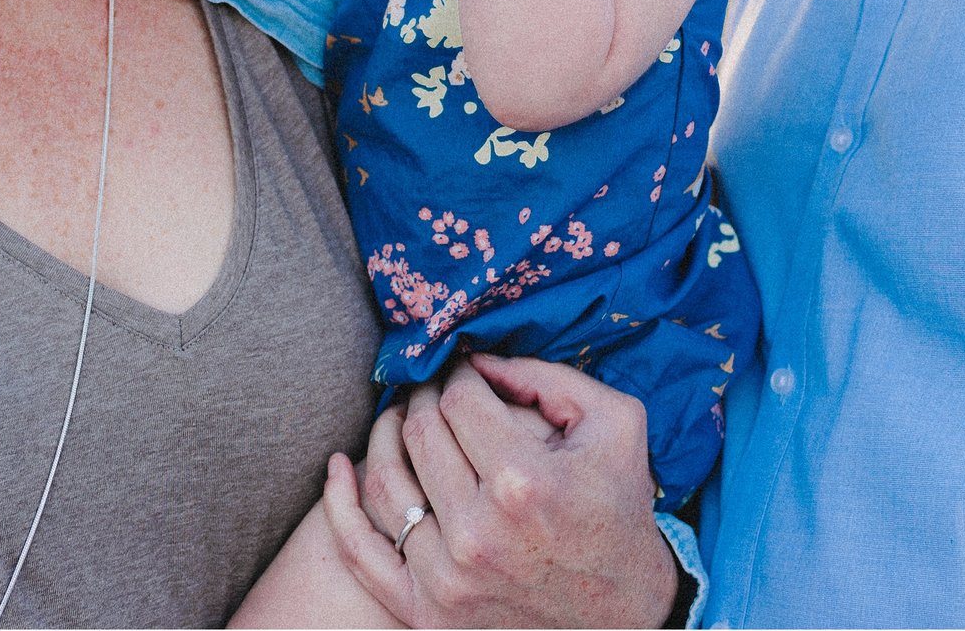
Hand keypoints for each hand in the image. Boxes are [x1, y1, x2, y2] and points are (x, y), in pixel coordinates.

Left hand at [322, 354, 678, 626]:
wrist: (625, 618)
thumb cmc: (619, 511)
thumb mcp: (615, 426)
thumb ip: (549, 378)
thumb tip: (479, 359)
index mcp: (524, 482)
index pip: (461, 401)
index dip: (460, 374)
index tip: (466, 373)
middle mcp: (479, 532)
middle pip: (420, 433)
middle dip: (425, 397)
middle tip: (436, 390)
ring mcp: (447, 578)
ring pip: (386, 481)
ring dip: (384, 435)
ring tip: (400, 419)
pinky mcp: (425, 612)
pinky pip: (361, 551)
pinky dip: (341, 503)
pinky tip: (339, 467)